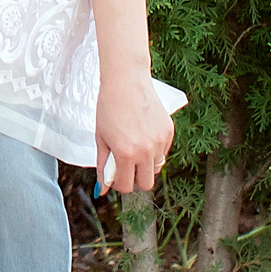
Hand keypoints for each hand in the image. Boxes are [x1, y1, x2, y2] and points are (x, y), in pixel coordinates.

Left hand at [96, 69, 174, 196]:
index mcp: (126, 153)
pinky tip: (143, 133)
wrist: (126, 81)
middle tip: (125, 165)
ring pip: (157, 168)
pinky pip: (163, 152)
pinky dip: (154, 149)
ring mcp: (160, 142)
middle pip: (147, 184)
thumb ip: (103, 166)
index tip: (114, 174)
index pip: (127, 187)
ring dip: (145, 164)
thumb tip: (103, 190)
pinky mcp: (169, 132)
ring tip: (133, 145)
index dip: (118, 183)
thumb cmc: (108, 108)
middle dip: (135, 178)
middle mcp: (146, 151)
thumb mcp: (101, 138)